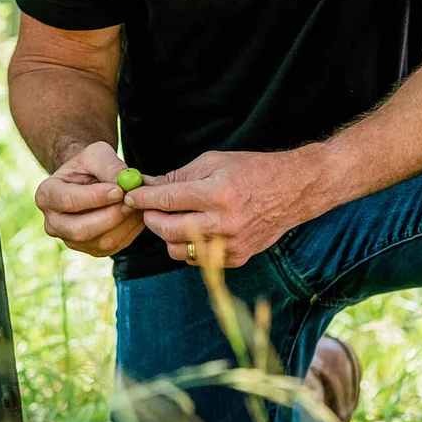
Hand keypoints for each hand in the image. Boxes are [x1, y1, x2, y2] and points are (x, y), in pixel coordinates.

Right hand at [35, 141, 149, 257]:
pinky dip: (130, 230)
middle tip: (133, 201)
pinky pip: (115, 246)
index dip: (95, 197)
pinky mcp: (91, 249)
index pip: (68, 200)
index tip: (119, 190)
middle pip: (81, 229)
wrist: (90, 180)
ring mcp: (71, 240)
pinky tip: (137, 213)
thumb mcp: (97, 154)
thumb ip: (110, 166)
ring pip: (101, 241)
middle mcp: (53, 223)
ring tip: (139, 203)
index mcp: (46, 195)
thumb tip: (125, 184)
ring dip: (125, 223)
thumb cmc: (90, 165)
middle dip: (111, 216)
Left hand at [123, 149, 310, 267]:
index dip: (142, 198)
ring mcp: (230, 245)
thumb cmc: (252, 170)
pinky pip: (196, 259)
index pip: (167, 199)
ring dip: (166, 234)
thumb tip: (146, 185)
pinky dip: (187, 246)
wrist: (292, 191)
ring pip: (178, 249)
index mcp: (217, 193)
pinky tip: (192, 229)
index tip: (129, 196)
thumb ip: (179, 176)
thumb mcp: (214, 162)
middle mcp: (223, 222)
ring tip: (170, 218)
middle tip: (146, 208)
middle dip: (150, 218)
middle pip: (167, 229)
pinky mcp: (237, 258)